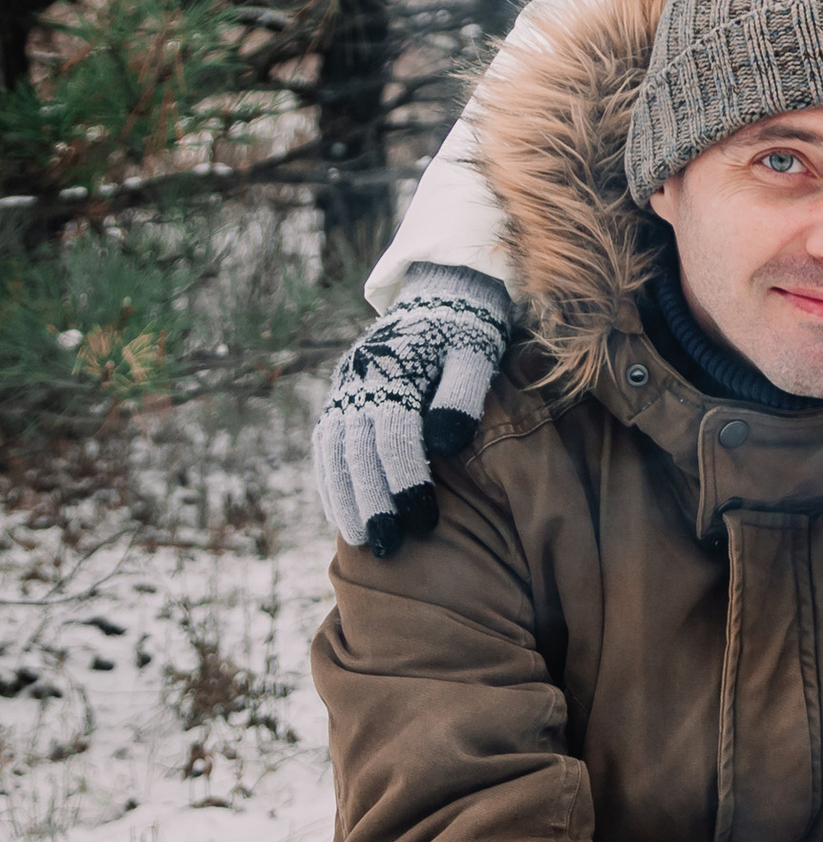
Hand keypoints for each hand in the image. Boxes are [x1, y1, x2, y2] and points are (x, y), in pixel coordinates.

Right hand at [313, 264, 512, 555]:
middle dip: (370, 499)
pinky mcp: (340, 396)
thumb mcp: (476, 354)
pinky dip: (331, 480)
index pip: (393, 431)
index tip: (424, 521)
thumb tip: (444, 444)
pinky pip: (325, 443)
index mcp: (393, 363)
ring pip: (332, 448)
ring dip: (344, 497)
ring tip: (363, 541)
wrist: (442, 295)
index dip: (406, 478)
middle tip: (389, 546)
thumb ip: (463, 395)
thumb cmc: (468, 333)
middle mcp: (359, 375)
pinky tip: (344, 515)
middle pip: (356, 446)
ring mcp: (344, 386)